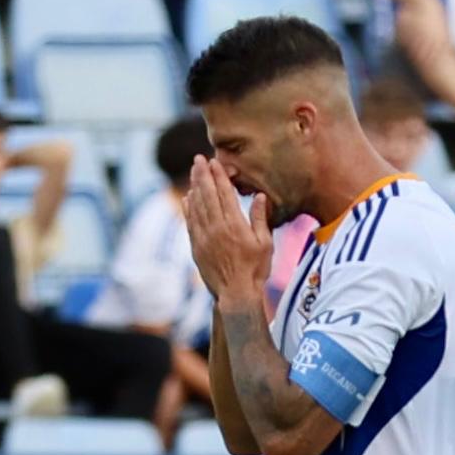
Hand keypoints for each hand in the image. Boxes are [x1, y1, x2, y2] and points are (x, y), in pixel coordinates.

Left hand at [183, 155, 275, 312]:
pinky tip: (188, 197)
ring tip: (193, 173)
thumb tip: (260, 196)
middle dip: (202, 175)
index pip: (224, 193)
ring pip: (196, 206)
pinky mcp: (197, 246)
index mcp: (235, 225)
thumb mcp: (266, 243)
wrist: (236, 294)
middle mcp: (216, 227)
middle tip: (198, 159)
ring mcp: (204, 237)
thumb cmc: (256, 270)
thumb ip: (260, 218)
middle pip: (207, 195)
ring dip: (194, 187)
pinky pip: (190, 221)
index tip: (214, 162)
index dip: (218, 176)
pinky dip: (188, 207)